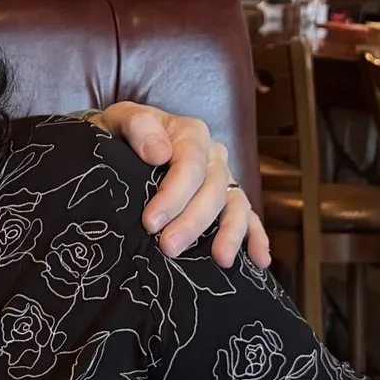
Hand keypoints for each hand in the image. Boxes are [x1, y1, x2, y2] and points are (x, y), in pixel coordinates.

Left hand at [92, 103, 271, 268]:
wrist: (124, 143)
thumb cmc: (122, 134)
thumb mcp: (120, 119)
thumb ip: (138, 127)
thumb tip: (159, 154)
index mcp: (191, 134)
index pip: (190, 165)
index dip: (173, 195)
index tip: (150, 222)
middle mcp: (213, 156)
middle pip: (212, 190)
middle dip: (192, 222)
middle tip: (169, 247)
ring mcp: (224, 178)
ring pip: (235, 205)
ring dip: (230, 233)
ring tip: (221, 259)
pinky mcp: (228, 199)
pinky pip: (248, 217)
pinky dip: (256, 237)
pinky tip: (259, 260)